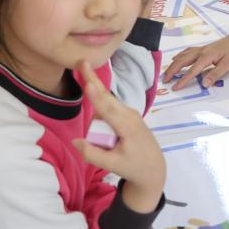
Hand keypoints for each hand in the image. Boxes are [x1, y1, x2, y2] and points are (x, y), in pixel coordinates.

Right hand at [71, 63, 166, 210]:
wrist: (154, 167)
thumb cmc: (134, 166)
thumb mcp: (113, 165)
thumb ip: (92, 154)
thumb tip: (75, 140)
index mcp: (127, 128)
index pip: (108, 110)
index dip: (97, 96)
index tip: (89, 83)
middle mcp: (129, 116)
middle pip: (107, 96)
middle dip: (94, 79)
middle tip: (82, 62)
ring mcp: (130, 113)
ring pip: (108, 100)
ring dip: (95, 84)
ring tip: (84, 67)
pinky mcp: (127, 115)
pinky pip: (110, 106)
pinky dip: (100, 94)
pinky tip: (91, 83)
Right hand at [162, 15, 228, 89]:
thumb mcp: (227, 65)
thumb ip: (215, 75)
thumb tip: (204, 84)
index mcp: (206, 57)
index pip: (192, 71)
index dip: (182, 80)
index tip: (175, 87)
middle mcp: (200, 52)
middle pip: (182, 62)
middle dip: (172, 71)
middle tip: (165, 80)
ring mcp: (200, 49)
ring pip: (182, 56)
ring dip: (173, 64)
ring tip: (167, 72)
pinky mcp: (202, 49)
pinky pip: (186, 52)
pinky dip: (179, 56)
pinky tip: (175, 59)